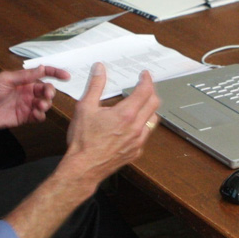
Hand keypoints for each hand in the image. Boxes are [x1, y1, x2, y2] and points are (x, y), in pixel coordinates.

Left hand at [0, 65, 69, 129]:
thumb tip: (41, 68)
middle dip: (50, 92)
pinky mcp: (23, 118)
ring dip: (46, 104)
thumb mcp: (6, 79)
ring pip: (44, 104)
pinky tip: (36, 114)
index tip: (66, 76)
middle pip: (46, 90)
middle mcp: (27, 92)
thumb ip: (25, 76)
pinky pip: (38, 116)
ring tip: (39, 106)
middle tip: (47, 95)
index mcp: (23, 80)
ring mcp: (26, 105)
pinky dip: (41, 115)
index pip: (43, 74)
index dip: (55, 73)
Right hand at [62, 63, 160, 182]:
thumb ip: (95, 86)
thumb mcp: (85, 107)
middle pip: (154, 103)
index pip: (145, 91)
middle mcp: (136, 127)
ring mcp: (138, 141)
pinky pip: (146, 135)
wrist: (84, 168)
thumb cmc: (83, 141)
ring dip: (149, 109)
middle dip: (151, 92)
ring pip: (153, 120)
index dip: (147, 80)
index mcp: (126, 114)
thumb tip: (99, 69)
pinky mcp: (136, 152)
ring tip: (141, 104)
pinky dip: (144, 125)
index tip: (145, 75)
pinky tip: (134, 125)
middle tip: (145, 86)